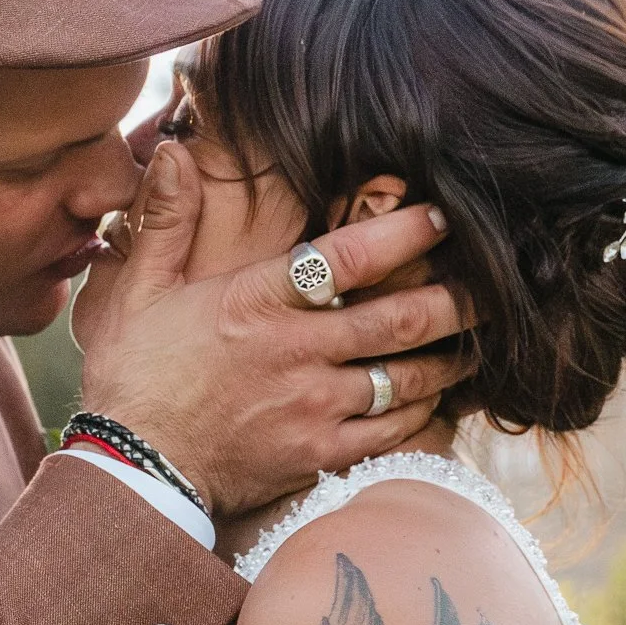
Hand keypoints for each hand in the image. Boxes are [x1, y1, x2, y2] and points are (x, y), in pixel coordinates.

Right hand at [73, 143, 473, 516]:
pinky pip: (391, 433)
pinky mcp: (319, 454)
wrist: (130, 472)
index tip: (444, 216)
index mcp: (259, 302)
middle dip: (457, 300)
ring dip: (451, 358)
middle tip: (496, 285)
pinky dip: (423, 414)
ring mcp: (314, 406)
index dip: (407, 232)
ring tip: (480, 342)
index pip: (350, 257)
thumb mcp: (140, 291)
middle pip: (401, 318)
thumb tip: (174, 152)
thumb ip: (167, 220)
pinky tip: (438, 401)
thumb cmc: (133, 378)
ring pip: (407, 377)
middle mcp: (298, 350)